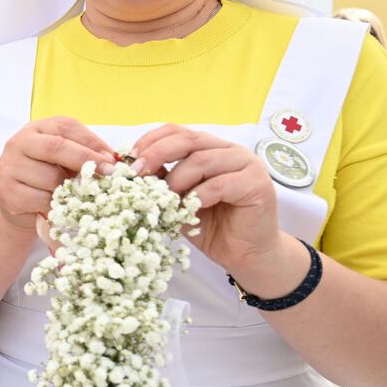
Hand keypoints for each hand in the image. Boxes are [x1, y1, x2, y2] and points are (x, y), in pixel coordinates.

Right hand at [0, 117, 115, 231]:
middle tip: (107, 174)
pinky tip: (57, 206)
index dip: (92, 143)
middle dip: (85, 160)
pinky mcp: (7, 190)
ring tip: (74, 196)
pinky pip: (40, 199)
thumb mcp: (66, 161)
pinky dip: (55, 205)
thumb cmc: (48, 178)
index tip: (113, 161)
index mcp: (38, 129)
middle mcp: (19, 142)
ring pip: (49, 177)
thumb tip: (113, 161)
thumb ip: (86, 156)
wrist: (19, 205)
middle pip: (55, 147)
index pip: (66, 127)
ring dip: (68, 189)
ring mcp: (10, 166)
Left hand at [131, 124, 282, 274]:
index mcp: (210, 148)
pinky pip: (220, 184)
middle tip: (136, 173)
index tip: (129, 160)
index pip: (177, 131)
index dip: (150, 141)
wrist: (245, 254)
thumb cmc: (211, 226)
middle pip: (188, 139)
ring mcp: (246, 164)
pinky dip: (198, 195)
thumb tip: (132, 168)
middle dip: (156, 154)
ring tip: (163, 198)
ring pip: (201, 160)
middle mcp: (230, 150)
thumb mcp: (178, 200)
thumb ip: (163, 181)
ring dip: (176, 179)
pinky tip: (188, 208)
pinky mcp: (257, 183)